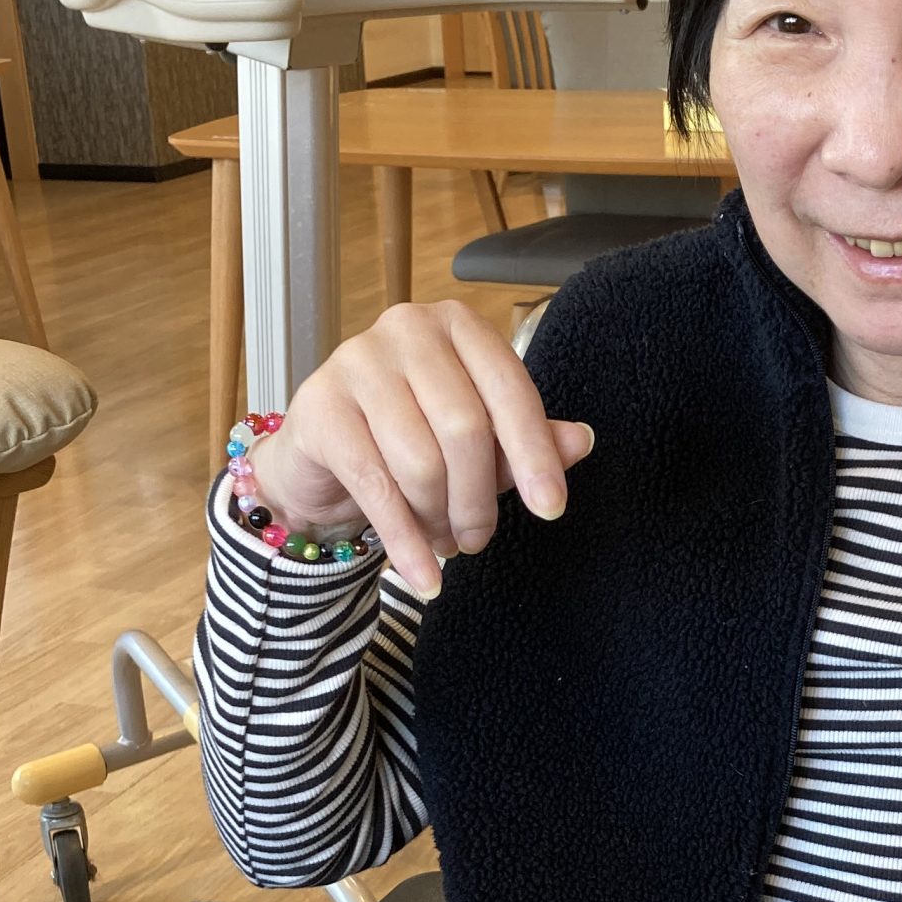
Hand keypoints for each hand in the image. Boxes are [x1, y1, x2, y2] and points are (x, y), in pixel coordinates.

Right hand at [246, 300, 593, 598]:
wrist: (321, 453)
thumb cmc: (408, 432)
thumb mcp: (477, 436)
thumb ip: (525, 438)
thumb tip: (581, 441)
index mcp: (457, 324)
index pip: (510, 390)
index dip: (535, 455)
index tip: (551, 508)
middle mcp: (406, 329)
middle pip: (464, 429)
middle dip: (478, 500)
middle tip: (477, 539)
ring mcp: (356, 362)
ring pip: (420, 461)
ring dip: (438, 519)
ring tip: (443, 541)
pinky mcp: (320, 408)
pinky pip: (375, 487)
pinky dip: (405, 542)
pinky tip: (423, 577)